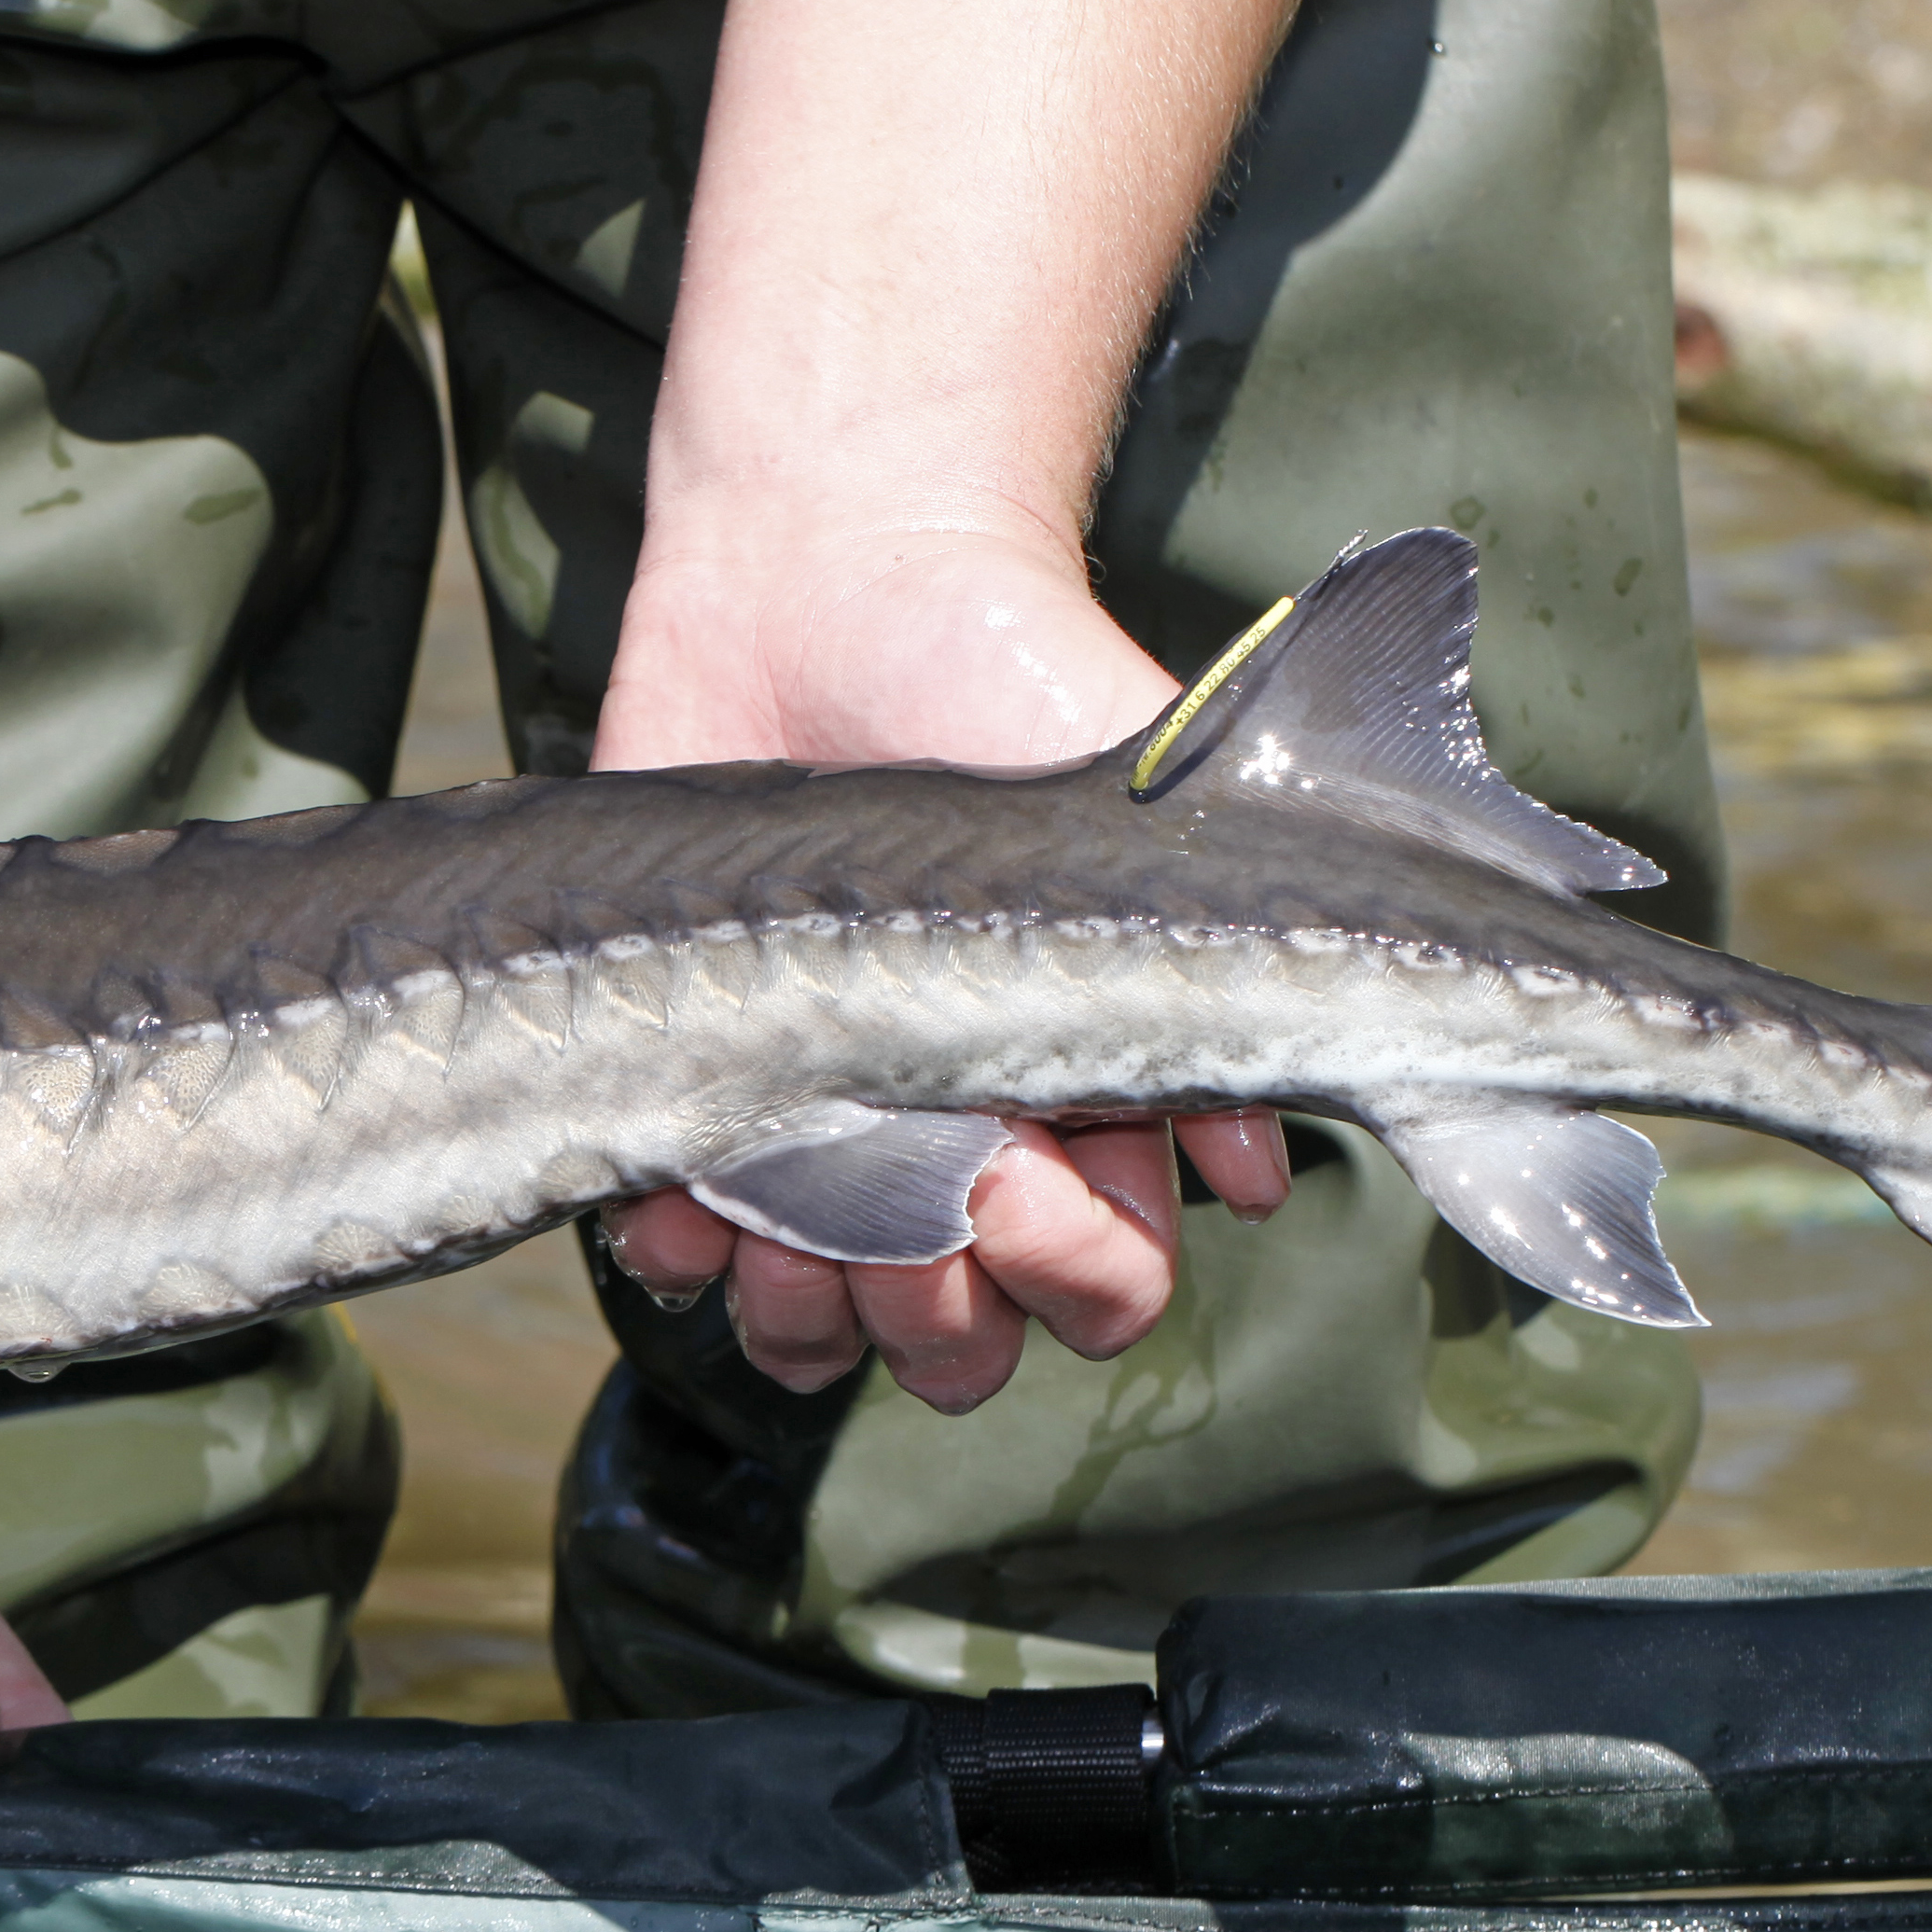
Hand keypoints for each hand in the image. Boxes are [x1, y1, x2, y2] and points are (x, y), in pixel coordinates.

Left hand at [590, 517, 1288, 1409]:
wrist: (830, 587)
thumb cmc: (1018, 683)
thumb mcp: (1148, 808)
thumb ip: (1210, 971)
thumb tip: (1259, 1173)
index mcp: (1087, 1112)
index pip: (1109, 1288)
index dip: (1075, 1276)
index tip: (1023, 1170)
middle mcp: (960, 1153)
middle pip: (965, 1345)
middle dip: (936, 1315)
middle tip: (912, 1196)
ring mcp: (821, 1140)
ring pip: (821, 1333)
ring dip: (800, 1309)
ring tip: (778, 1206)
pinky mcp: (690, 1100)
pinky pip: (678, 1255)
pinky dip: (673, 1245)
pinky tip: (673, 1180)